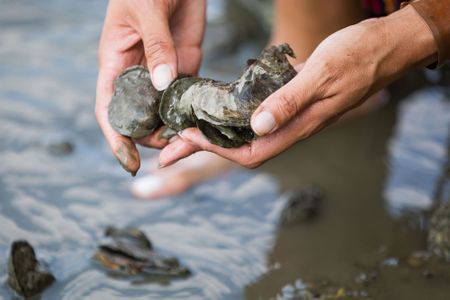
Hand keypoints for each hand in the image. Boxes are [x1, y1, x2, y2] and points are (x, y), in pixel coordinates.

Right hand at [95, 0, 205, 174]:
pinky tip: (202, 123)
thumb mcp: (147, 11)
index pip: (109, 109)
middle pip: (138, 118)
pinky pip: (185, 97)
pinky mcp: (183, 67)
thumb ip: (156, 46)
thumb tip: (162, 83)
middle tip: (174, 149)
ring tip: (191, 140)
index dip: (116, 138)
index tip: (128, 161)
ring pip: (162, 112)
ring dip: (173, 129)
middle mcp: (137, 73)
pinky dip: (191, 112)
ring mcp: (161, 72)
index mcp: (116, 62)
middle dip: (151, 138)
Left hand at [156, 5, 436, 167]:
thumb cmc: (356, 59)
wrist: (381, 48)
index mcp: (297, 127)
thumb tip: (257, 128)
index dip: (215, 148)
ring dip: (214, 131)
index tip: (187, 136)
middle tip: (169, 145)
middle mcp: (290, 126)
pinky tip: (217, 105)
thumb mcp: (321, 76)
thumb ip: (289, 103)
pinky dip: (232, 112)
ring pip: (244, 131)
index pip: (249, 152)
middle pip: (239, 147)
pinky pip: (255, 113)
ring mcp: (290, 115)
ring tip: (184, 126)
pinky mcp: (290, 100)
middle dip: (204, 147)